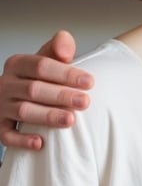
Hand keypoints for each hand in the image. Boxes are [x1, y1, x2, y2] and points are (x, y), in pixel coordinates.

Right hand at [0, 31, 92, 150]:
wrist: (15, 96)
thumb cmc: (39, 78)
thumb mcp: (46, 59)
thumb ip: (58, 48)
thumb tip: (65, 42)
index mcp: (18, 64)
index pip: (41, 66)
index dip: (66, 73)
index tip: (89, 82)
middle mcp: (6, 84)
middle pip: (33, 89)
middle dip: (61, 96)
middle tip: (85, 102)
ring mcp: (1, 106)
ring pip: (23, 111)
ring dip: (47, 116)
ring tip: (70, 120)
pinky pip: (6, 135)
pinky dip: (22, 140)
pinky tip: (40, 143)